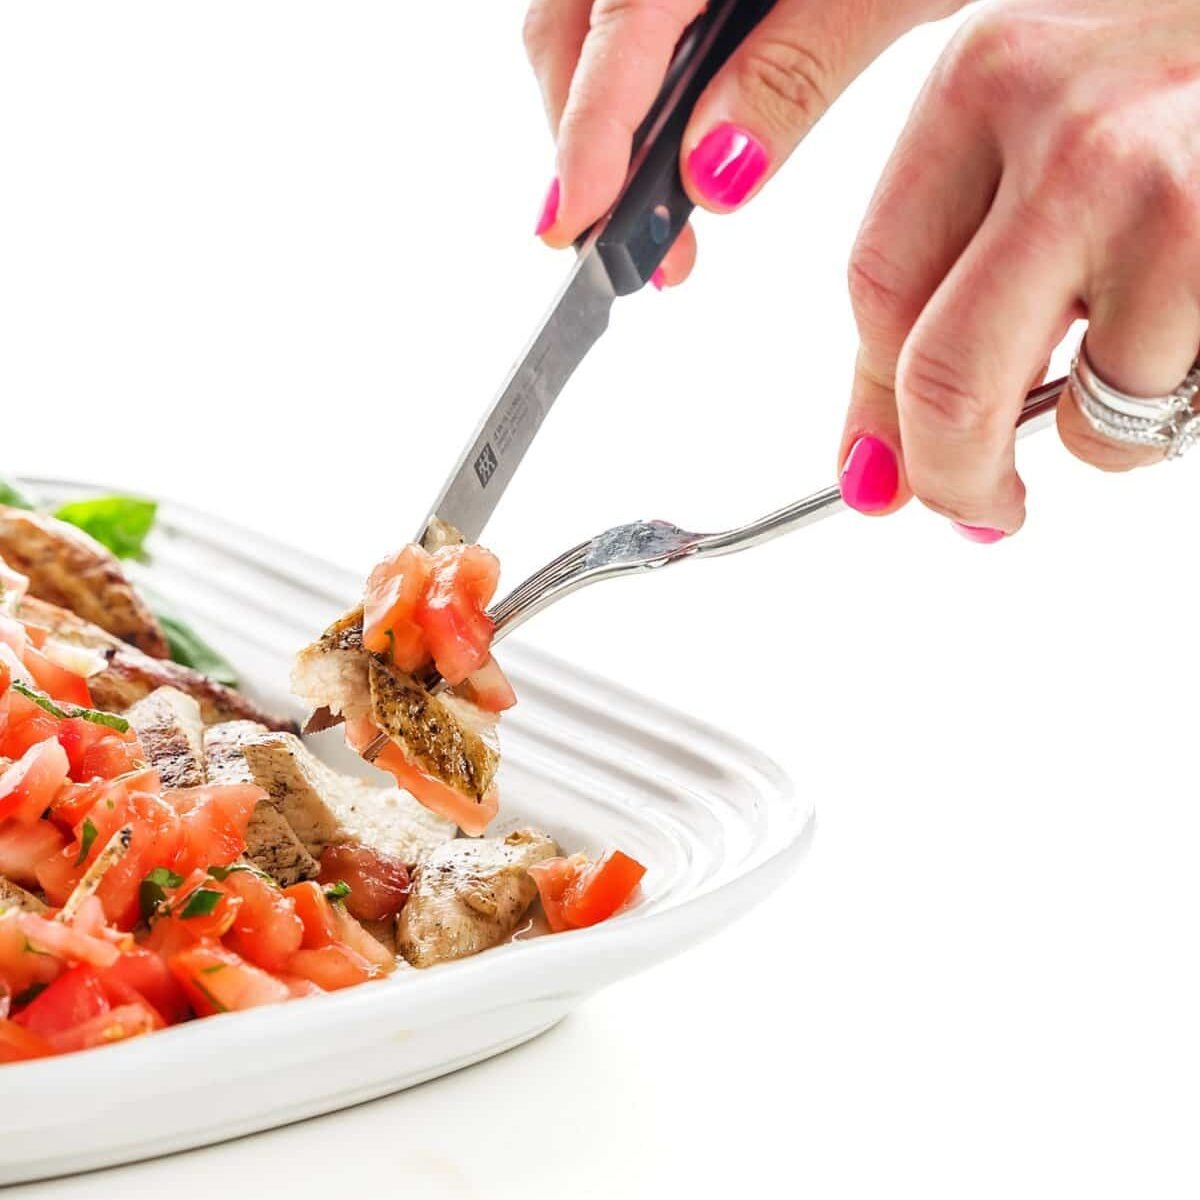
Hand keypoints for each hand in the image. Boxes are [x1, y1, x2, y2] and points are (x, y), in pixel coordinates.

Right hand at [523, 0, 958, 286]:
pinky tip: (670, 141)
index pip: (619, 21)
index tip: (575, 219)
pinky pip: (624, 16)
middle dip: (588, 145)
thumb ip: (794, 70)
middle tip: (632, 248)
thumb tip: (713, 174)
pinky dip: (634, 86)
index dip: (589, 130)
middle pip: (570, 27)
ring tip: (656, 216)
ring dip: (604, 126)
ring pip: (585, 25)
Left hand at [838, 0, 1199, 539]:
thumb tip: (876, 446)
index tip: (880, 467)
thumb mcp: (1039, 94)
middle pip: (948, 379)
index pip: (876, 293)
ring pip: (1093, 412)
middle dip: (953, 478)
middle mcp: (1073, 130)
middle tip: (975, 507)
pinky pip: (1180, 398)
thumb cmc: (1182, 41)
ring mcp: (1175, 193)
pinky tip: (1195, 310)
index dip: (875, 408)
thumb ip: (947, 242)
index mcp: (985, 77)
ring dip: (1106, 425)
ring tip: (1150, 346)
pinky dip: (1182, 390)